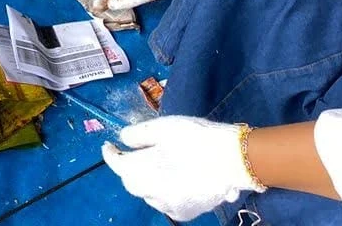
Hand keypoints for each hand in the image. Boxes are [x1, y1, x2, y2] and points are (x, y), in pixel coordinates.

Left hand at [103, 117, 262, 221]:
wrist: (233, 159)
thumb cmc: (194, 138)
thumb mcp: (161, 127)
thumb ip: (136, 135)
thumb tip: (123, 140)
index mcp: (142, 173)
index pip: (117, 165)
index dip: (111, 154)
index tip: (109, 145)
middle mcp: (152, 195)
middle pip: (132, 182)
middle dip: (129, 167)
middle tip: (133, 152)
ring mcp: (170, 208)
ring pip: (149, 194)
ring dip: (147, 180)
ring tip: (156, 164)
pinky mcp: (186, 213)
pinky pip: (166, 202)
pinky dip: (163, 191)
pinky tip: (173, 179)